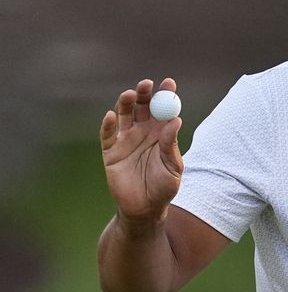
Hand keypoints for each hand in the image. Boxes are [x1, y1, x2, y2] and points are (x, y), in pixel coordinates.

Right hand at [100, 78, 183, 222]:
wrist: (144, 209)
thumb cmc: (164, 187)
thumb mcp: (173, 167)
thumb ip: (171, 145)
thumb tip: (176, 121)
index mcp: (162, 133)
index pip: (164, 109)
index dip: (166, 94)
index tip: (169, 83)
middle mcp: (143, 131)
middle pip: (142, 106)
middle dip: (144, 93)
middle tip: (146, 84)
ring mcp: (126, 139)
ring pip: (124, 115)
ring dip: (125, 103)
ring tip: (130, 95)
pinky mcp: (110, 151)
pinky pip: (107, 134)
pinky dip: (108, 124)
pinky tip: (112, 116)